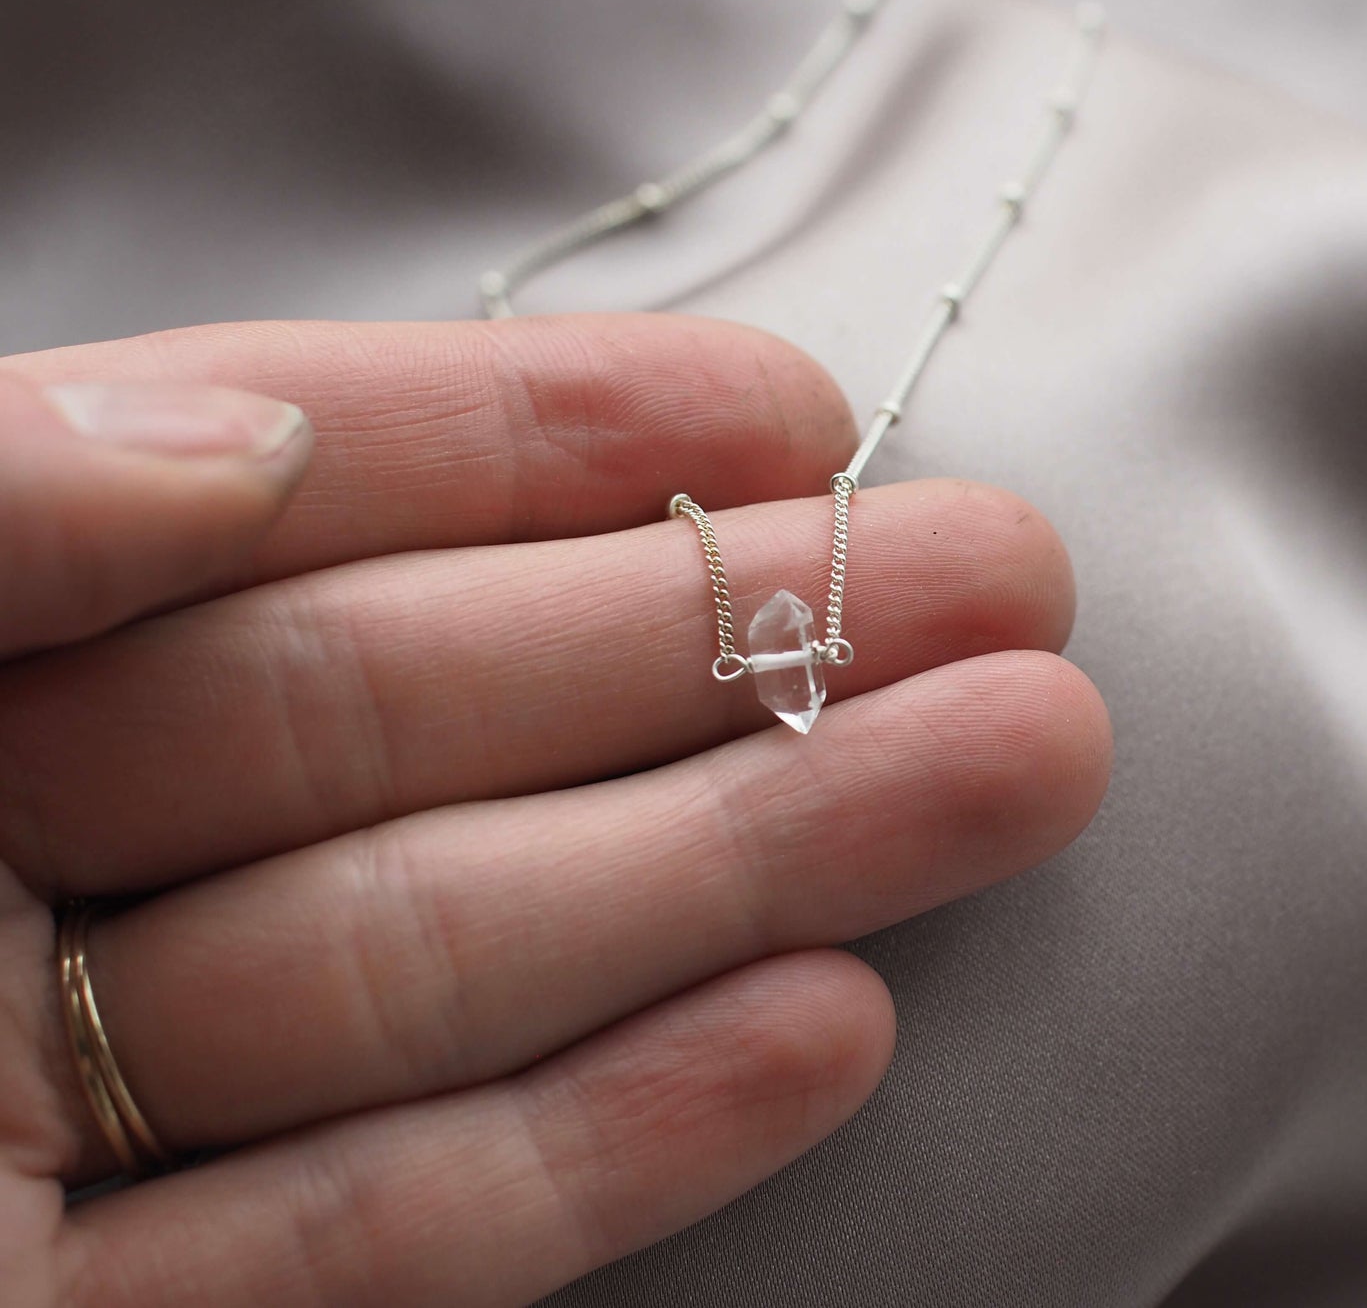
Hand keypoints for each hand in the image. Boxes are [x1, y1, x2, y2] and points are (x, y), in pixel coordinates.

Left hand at [0, 316, 1109, 1306]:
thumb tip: (247, 434)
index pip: (273, 507)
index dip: (528, 438)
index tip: (780, 403)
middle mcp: (6, 882)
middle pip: (423, 729)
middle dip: (721, 641)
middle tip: (990, 579)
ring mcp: (65, 1129)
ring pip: (451, 967)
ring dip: (744, 876)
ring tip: (1006, 765)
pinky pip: (382, 1243)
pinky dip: (604, 1141)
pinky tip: (824, 1019)